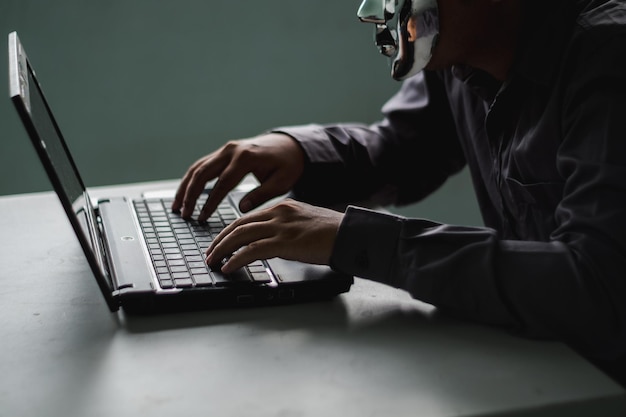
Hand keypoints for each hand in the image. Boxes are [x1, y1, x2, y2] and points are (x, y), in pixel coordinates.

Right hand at [172, 133, 304, 221]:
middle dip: (191, 195)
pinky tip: (184, 194)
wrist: (289, 145)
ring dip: (185, 187)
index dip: (210, 202)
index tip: (202, 218)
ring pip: (198, 168)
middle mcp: (232, 151)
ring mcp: (226, 150)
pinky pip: (202, 165)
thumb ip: (261, 195)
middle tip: (184, 214)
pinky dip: (191, 179)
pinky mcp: (223, 152)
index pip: (223, 183)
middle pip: (203, 173)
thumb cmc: (288, 165)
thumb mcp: (282, 182)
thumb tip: (241, 209)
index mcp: (246, 158)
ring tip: (177, 207)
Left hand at [206, 199, 343, 272]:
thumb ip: (286, 227)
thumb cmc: (332, 233)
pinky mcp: (284, 242)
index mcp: (282, 207)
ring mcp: (280, 227)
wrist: (350, 234)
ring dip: (222, 250)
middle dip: (220, 240)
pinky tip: (228, 267)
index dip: (229, 231)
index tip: (219, 242)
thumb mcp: (304, 223)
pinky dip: (236, 259)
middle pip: (238, 225)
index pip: (246, 217)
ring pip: (240, 236)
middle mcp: (278, 213)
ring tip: (213, 261)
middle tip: (209, 253)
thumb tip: (271, 242)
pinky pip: (252, 250)